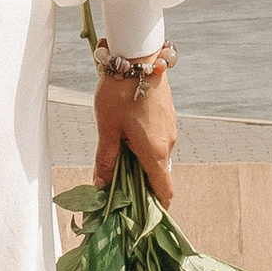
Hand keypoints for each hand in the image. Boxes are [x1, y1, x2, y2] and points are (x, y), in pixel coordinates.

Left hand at [94, 64, 176, 205]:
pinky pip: (158, 138)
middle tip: (117, 184)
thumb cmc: (119, 93)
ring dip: (140, 160)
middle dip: (141, 183)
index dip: (156, 208)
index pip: (165, 191)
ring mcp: (170, 127)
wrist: (138, 55)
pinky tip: (125, 133)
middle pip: (159, 174)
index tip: (142, 215)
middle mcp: (168, 143)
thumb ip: (106, 160)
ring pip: (157, 154)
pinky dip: (144, 144)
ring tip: (116, 154)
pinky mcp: (167, 114)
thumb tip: (100, 187)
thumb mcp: (107, 129)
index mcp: (155, 152)